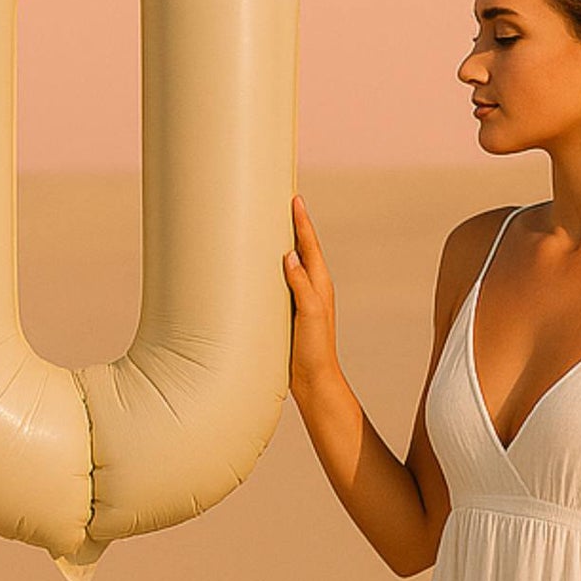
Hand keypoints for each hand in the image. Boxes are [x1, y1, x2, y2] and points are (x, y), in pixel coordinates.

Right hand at [282, 194, 341, 396]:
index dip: (302, 222)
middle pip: (301, 249)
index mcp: (320, 285)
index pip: (309, 245)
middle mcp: (312, 289)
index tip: (295, 199)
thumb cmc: (316, 350)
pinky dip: (272, 270)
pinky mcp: (289, 314)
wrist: (314, 381)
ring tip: (268, 227)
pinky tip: (260, 269)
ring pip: (291, 265)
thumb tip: (291, 256)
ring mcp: (300, 301)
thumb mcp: (310, 314)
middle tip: (280, 204)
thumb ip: (302, 286)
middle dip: (292, 226)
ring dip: (281, 246)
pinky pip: (280, 283)